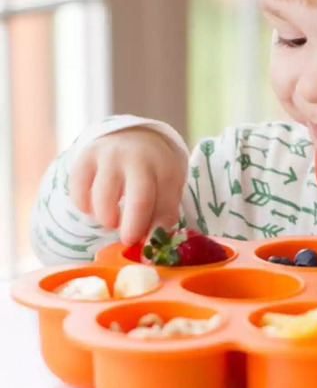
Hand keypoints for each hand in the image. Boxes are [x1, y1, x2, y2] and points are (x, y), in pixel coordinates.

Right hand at [68, 127, 186, 244]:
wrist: (134, 136)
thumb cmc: (154, 172)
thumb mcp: (167, 189)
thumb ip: (162, 217)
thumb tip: (149, 252)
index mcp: (166, 169)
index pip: (164, 205)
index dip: (155, 231)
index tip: (147, 248)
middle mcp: (139, 159)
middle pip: (139, 199)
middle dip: (132, 227)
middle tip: (127, 240)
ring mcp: (111, 155)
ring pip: (104, 197)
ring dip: (106, 217)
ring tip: (112, 220)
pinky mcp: (86, 155)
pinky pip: (78, 189)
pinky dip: (84, 205)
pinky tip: (93, 207)